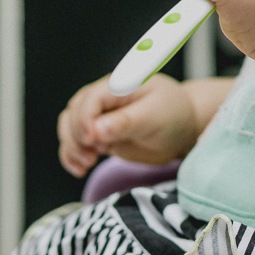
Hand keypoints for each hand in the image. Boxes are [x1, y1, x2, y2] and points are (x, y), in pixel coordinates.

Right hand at [57, 74, 199, 177]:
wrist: (184, 128)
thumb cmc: (174, 114)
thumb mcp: (154, 116)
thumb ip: (126, 122)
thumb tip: (96, 129)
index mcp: (118, 85)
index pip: (90, 98)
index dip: (85, 119)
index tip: (92, 139)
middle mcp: (105, 99)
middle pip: (74, 112)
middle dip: (76, 136)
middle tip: (90, 156)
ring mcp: (101, 117)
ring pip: (70, 127)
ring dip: (71, 146)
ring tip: (86, 163)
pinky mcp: (101, 135)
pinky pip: (77, 142)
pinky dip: (72, 155)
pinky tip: (79, 169)